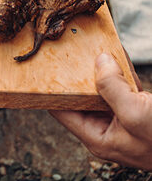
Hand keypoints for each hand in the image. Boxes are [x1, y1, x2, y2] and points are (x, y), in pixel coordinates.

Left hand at [50, 53, 151, 169]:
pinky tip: (116, 52)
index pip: (61, 109)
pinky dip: (120, 69)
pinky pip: (122, 85)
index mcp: (97, 137)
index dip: (50, 87)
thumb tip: (99, 61)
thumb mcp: (135, 113)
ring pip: (102, 87)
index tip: (42, 64)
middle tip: (65, 46)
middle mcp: (106, 129)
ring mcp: (122, 118)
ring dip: (99, 67)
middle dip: (76, 72)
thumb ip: (111, 87)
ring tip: (87, 44)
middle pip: (81, 95)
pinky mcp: (138, 109)